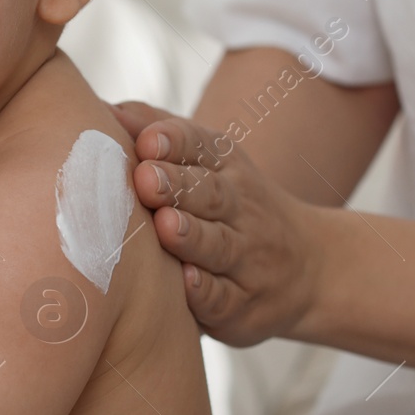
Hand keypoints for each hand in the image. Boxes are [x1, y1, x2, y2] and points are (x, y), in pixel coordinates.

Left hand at [112, 101, 324, 346]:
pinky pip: (225, 298)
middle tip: (145, 180)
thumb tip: (104, 110)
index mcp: (227, 168)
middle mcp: (241, 208)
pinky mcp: (244, 304)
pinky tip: (186, 283)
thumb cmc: (232, 205)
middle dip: (177, 187)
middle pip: (210, 194)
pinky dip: (206, 292)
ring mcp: (246, 257)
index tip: (149, 140)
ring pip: (218, 245)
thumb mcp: (208, 160)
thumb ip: (157, 131)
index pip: (204, 146)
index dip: (176, 142)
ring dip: (191, 236)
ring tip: (166, 226)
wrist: (310, 268)